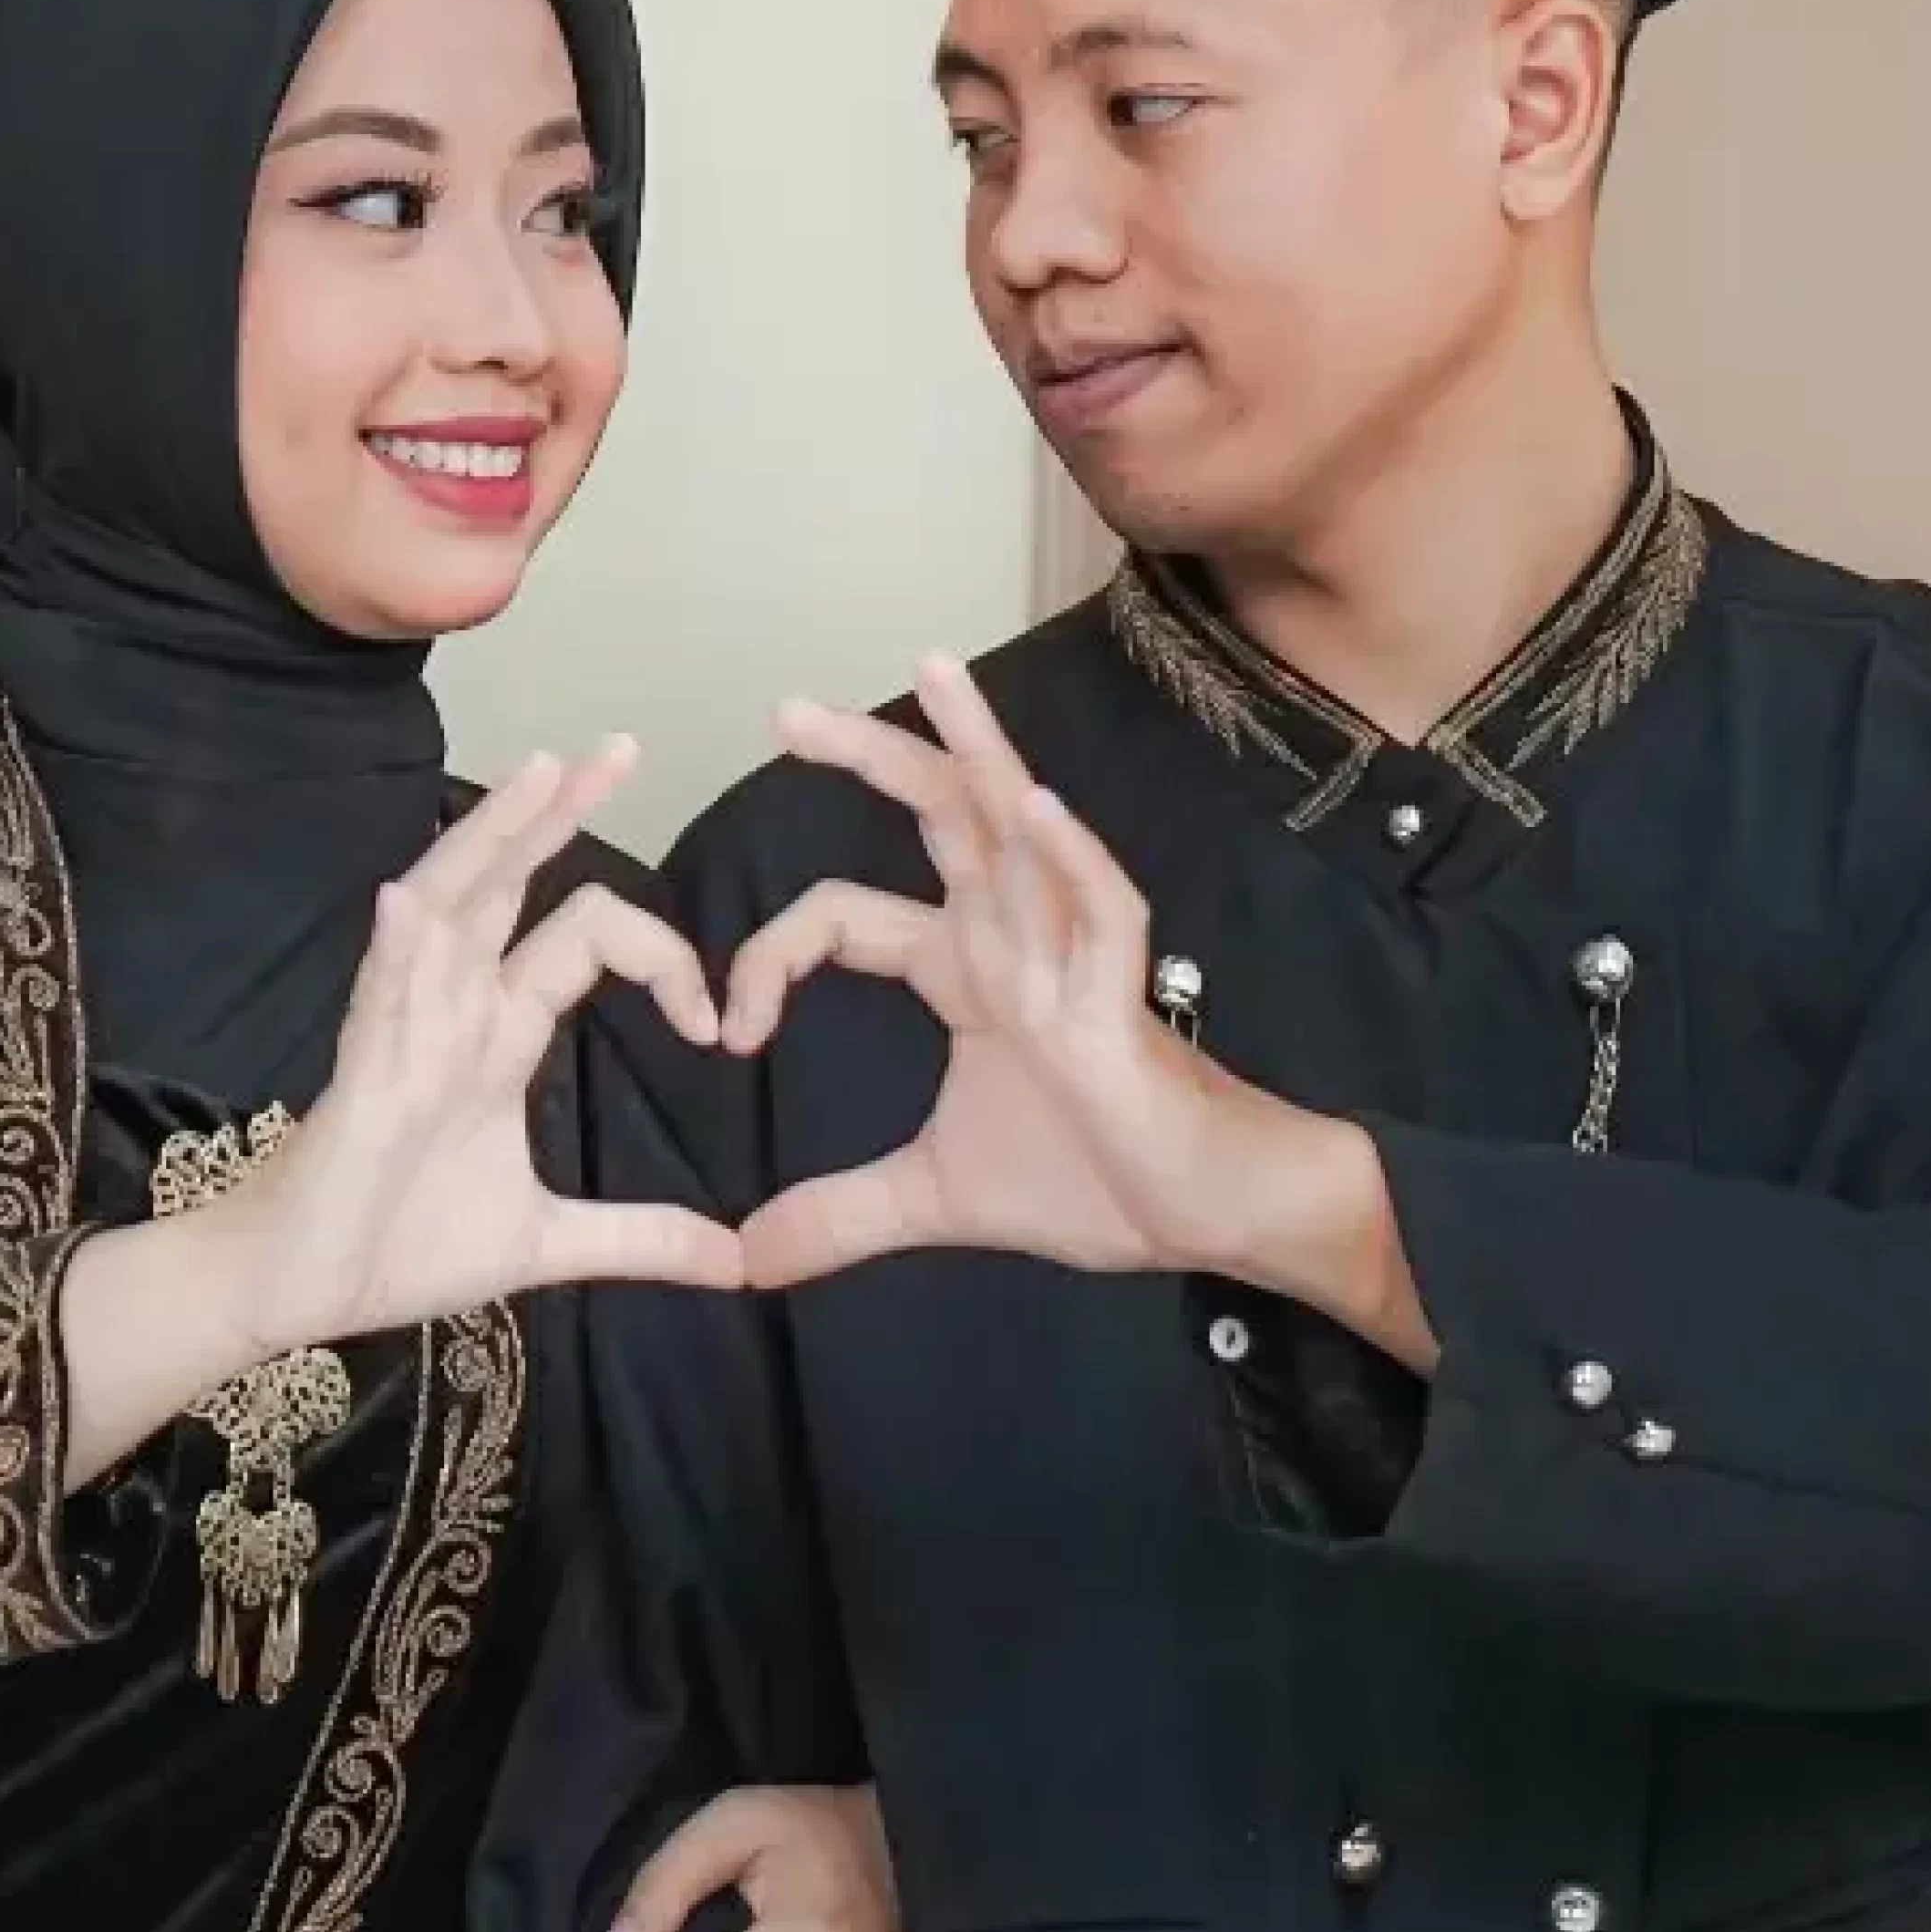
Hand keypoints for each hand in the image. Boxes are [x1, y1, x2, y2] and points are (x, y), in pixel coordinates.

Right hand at [207, 743, 746, 1349]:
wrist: (306, 1291)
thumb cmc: (405, 1247)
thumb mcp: (547, 1241)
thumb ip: (640, 1236)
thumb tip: (739, 1261)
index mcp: (498, 1033)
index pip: (582, 941)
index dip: (658, 957)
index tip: (715, 1025)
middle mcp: (452, 1010)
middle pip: (507, 884)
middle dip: (556, 814)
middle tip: (620, 747)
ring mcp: (402, 1032)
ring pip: (447, 908)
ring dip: (489, 841)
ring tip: (537, 773)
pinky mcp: (359, 1079)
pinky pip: (377, 1000)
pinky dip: (395, 950)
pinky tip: (408, 902)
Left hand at [722, 661, 1430, 1356]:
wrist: (1201, 1215)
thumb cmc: (1091, 1180)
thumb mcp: (934, 1198)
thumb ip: (838, 1216)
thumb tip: (742, 1259)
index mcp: (965, 968)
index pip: (845, 918)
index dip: (770, 959)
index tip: (729, 1032)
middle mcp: (1012, 938)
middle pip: (936, 817)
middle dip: (867, 757)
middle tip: (784, 712)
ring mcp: (1071, 958)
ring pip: (1021, 826)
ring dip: (978, 750)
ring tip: (934, 672)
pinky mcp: (1123, 1001)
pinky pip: (1102, 910)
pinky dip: (1070, 858)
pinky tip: (1038, 807)